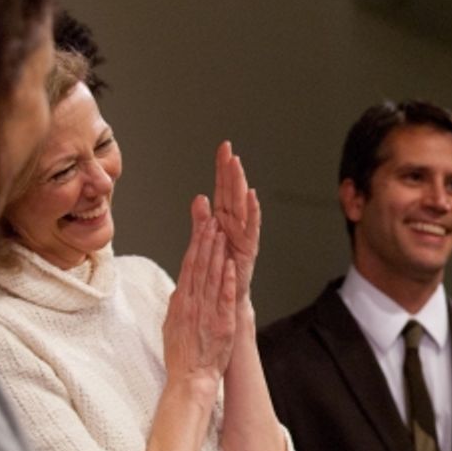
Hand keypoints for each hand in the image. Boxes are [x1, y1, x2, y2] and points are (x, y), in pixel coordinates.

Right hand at [163, 196, 236, 388]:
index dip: (195, 244)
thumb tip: (180, 287)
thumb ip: (178, 303)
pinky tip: (230, 265)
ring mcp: (206, 312)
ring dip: (216, 254)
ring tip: (221, 232)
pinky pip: (224, 298)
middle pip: (198, 266)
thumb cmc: (183, 353)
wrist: (191, 378)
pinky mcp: (221, 323)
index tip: (201, 225)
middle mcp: (192, 303)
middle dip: (205, 241)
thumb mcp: (173, 324)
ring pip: (211, 277)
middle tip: (211, 218)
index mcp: (181, 302)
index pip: (188, 266)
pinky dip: (227, 281)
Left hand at [212, 141, 259, 300]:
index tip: (223, 149)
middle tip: (229, 150)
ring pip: (241, 205)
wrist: (225, 301)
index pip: (222, 189)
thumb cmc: (218, 273)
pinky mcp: (249, 248)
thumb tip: (199, 198)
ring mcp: (243, 235)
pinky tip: (251, 196)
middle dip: (231, 171)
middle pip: (232, 192)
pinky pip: (251, 227)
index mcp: (223, 221)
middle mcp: (235, 225)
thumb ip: (201, 221)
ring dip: (239, 184)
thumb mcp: (204, 243)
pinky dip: (252, 211)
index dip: (222, 170)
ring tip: (237, 167)